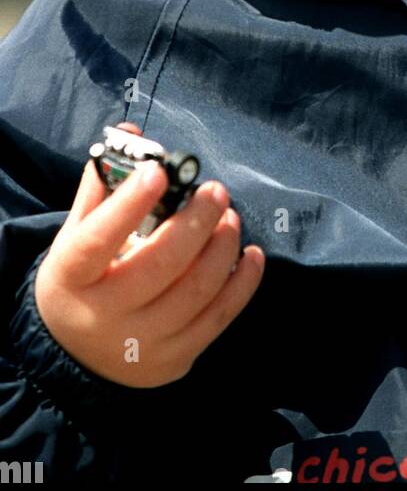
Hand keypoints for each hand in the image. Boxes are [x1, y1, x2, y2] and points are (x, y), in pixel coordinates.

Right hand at [34, 122, 264, 387]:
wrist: (74, 353)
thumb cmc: (82, 277)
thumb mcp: (76, 233)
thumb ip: (104, 185)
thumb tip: (133, 131)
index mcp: (71, 276)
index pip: (99, 239)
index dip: (130, 203)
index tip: (160, 171)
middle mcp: (104, 315)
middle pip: (160, 265)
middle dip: (196, 221)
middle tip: (217, 191)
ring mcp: (140, 343)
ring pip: (196, 292)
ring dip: (223, 248)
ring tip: (230, 219)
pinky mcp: (173, 359)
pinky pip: (218, 318)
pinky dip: (243, 283)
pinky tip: (251, 254)